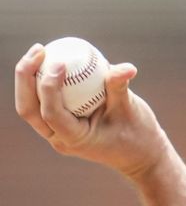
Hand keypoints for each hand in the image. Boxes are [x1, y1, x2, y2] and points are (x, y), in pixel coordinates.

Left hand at [14, 42, 169, 179]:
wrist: (140, 155)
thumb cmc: (139, 136)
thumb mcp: (131, 111)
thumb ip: (120, 87)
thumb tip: (126, 67)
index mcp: (75, 140)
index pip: (51, 113)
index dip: (49, 87)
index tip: (60, 63)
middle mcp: (60, 138)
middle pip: (28, 108)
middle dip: (25, 77)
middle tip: (39, 50)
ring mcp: (56, 133)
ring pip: (30, 105)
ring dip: (27, 77)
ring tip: (40, 50)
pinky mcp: (59, 124)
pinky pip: (42, 101)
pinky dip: (41, 81)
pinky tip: (49, 59)